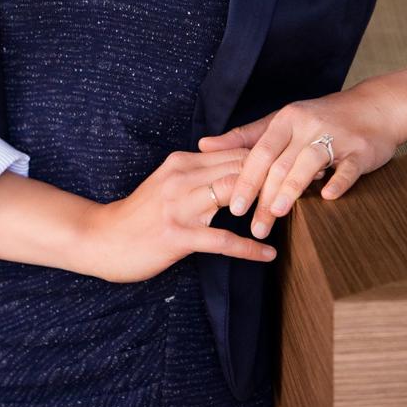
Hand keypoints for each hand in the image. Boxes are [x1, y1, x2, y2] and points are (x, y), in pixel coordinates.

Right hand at [84, 147, 280, 283]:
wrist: (102, 238)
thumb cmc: (139, 215)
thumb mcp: (168, 184)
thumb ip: (198, 175)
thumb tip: (235, 172)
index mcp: (182, 161)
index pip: (234, 152)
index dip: (267, 157)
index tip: (293, 164)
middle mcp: (182, 176)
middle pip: (240, 167)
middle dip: (274, 174)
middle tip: (305, 184)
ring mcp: (180, 205)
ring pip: (235, 194)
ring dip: (267, 204)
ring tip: (294, 214)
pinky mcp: (178, 235)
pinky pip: (221, 240)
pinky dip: (248, 247)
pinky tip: (267, 255)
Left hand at [196, 82, 403, 238]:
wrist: (375, 108)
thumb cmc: (322, 118)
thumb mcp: (283, 121)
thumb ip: (245, 136)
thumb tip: (204, 145)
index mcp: (287, 119)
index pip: (260, 152)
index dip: (246, 179)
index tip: (234, 207)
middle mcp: (308, 125)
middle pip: (281, 163)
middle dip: (265, 196)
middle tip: (255, 226)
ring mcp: (336, 137)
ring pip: (308, 164)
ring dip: (292, 189)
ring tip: (278, 214)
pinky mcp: (361, 150)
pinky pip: (347, 168)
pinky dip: (337, 182)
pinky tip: (327, 198)